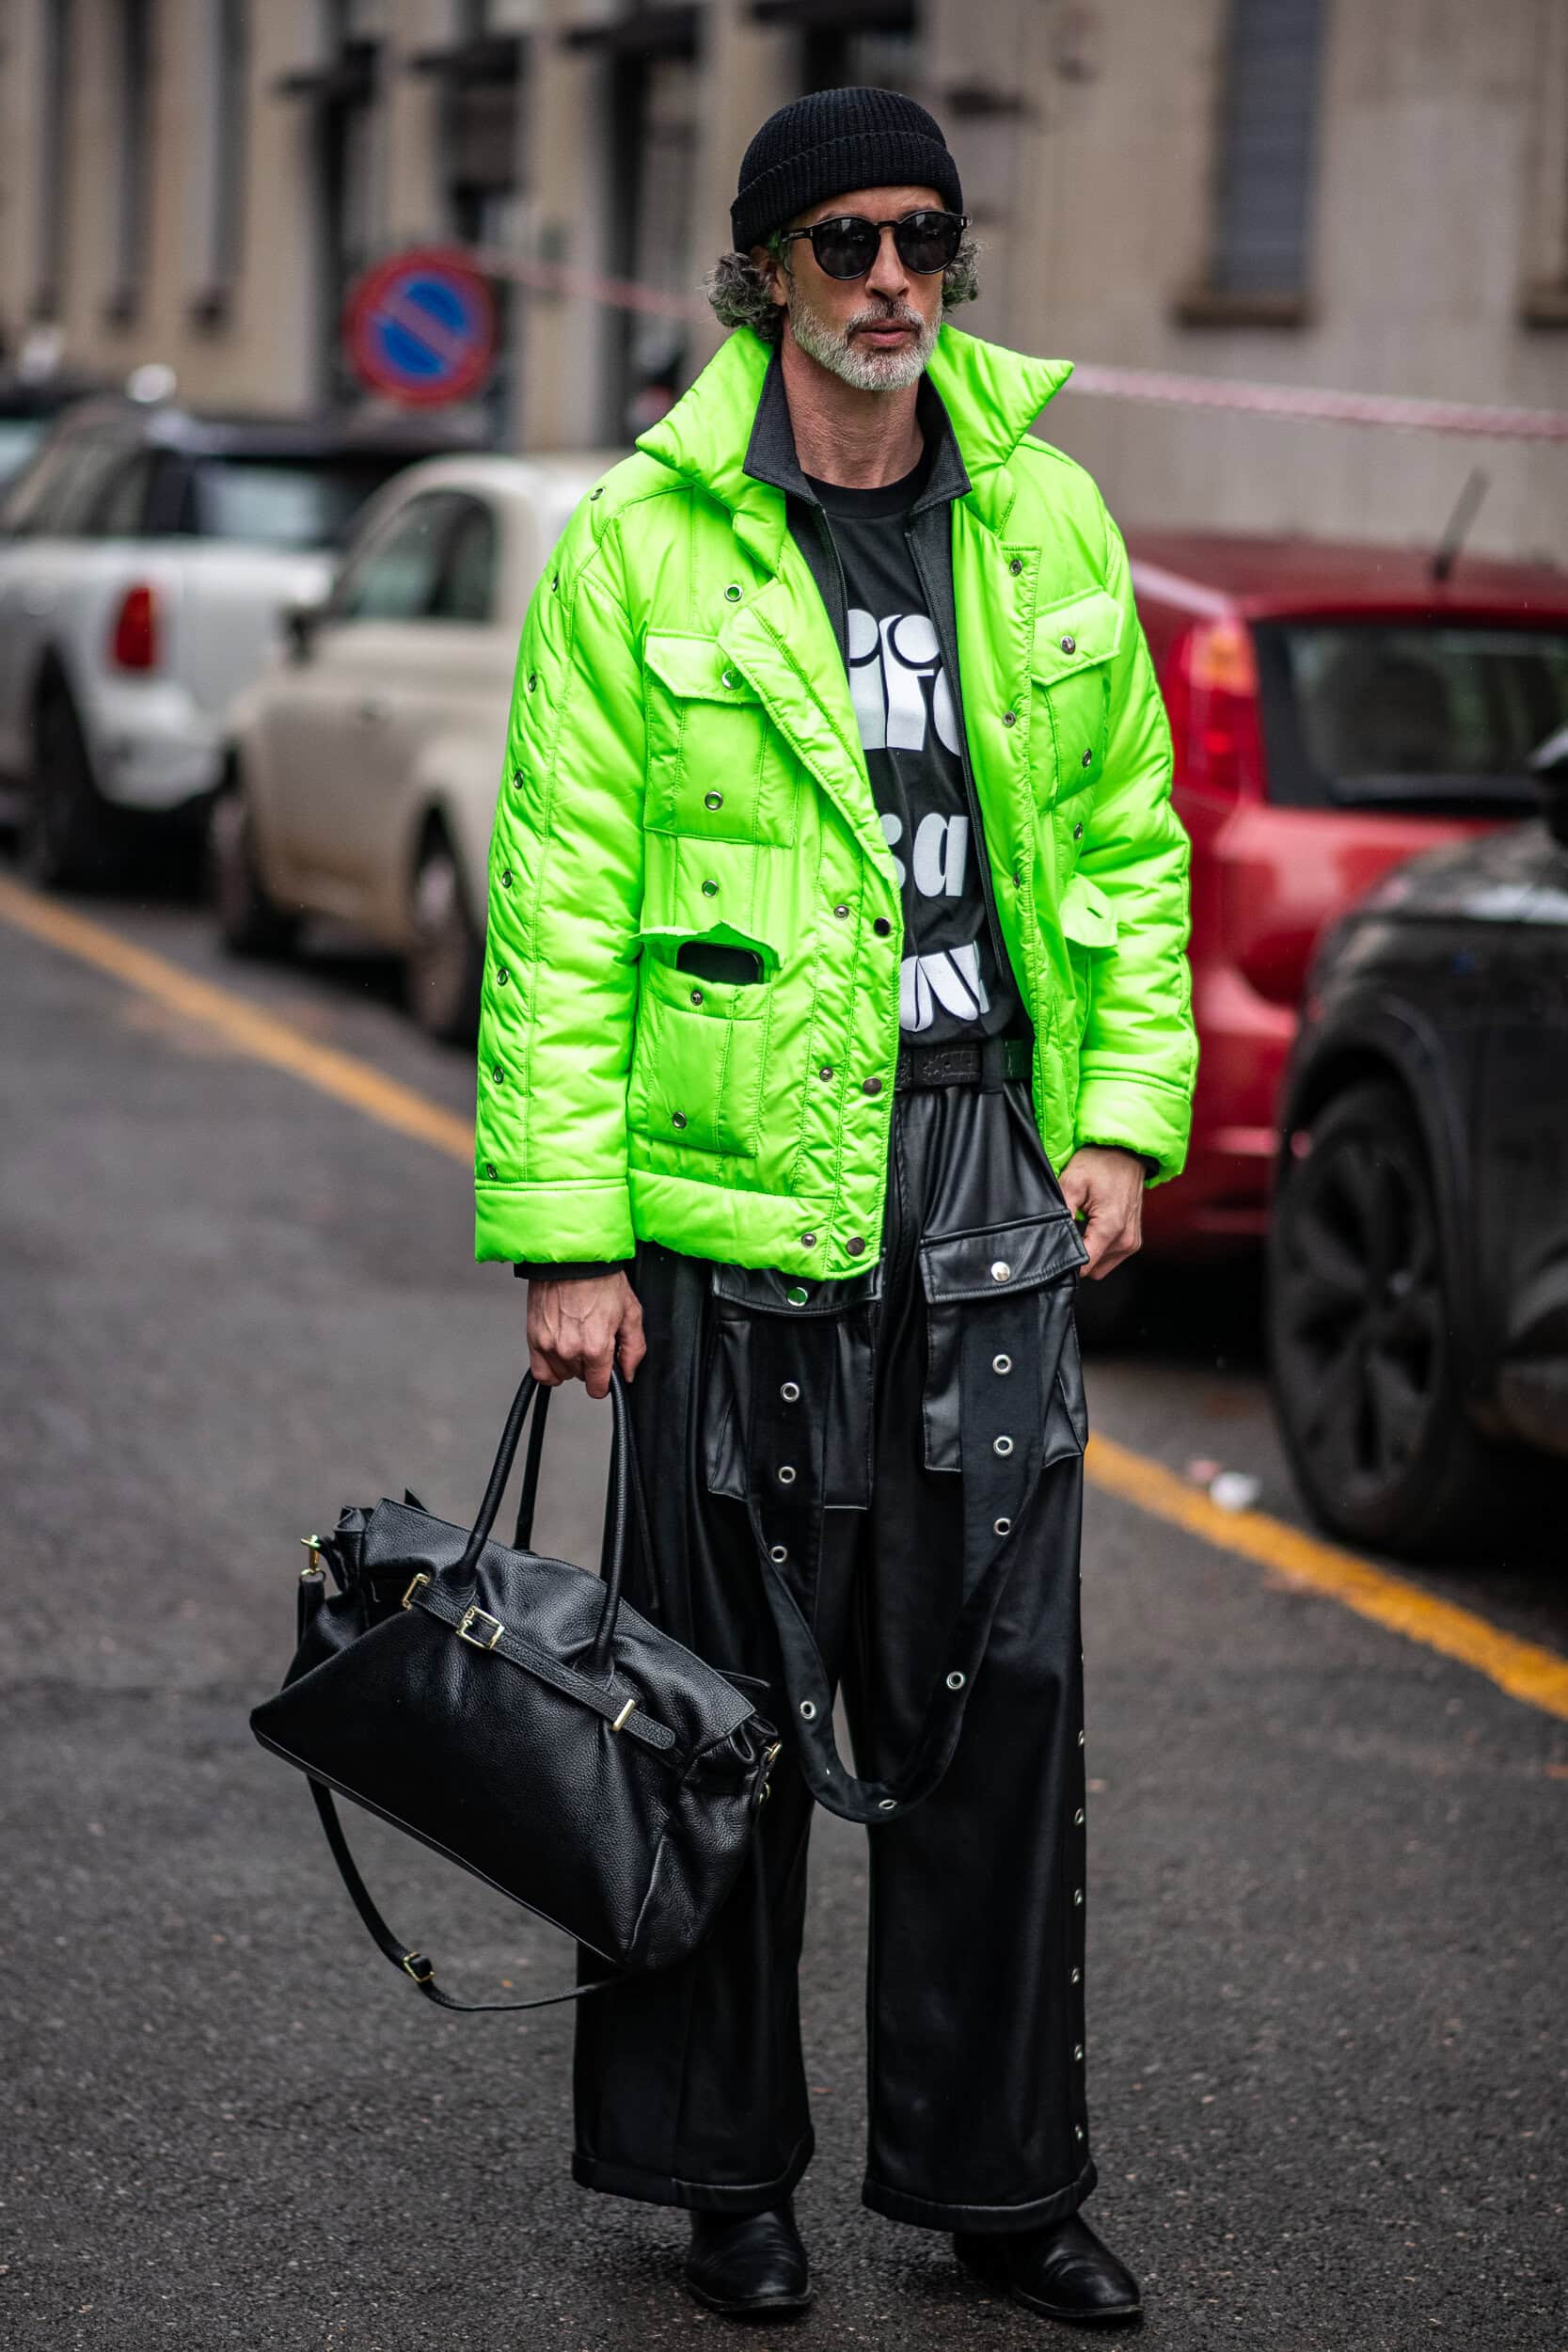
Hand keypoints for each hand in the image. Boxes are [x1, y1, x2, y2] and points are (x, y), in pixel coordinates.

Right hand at [526, 1271, 646, 1397]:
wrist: (572, 1258)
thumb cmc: (600, 1279)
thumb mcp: (631, 1312)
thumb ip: (633, 1349)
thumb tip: (629, 1373)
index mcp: (595, 1347)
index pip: (598, 1388)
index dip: (605, 1380)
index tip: (606, 1369)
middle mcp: (569, 1350)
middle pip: (581, 1378)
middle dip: (590, 1364)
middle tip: (593, 1339)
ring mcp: (549, 1345)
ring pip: (562, 1374)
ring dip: (570, 1363)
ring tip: (576, 1339)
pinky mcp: (533, 1338)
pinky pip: (540, 1372)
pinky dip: (550, 1367)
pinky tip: (559, 1353)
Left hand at [1059, 1146, 1146, 1280]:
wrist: (1126, 1152)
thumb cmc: (1100, 1163)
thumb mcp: (1072, 1183)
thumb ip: (1061, 1214)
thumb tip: (1052, 1239)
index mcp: (1111, 1228)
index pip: (1085, 1266)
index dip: (1066, 1262)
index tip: (1056, 1249)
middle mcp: (1125, 1240)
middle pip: (1092, 1269)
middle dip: (1077, 1254)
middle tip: (1070, 1228)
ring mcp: (1132, 1241)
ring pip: (1101, 1265)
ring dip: (1090, 1251)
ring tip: (1084, 1224)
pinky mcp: (1133, 1240)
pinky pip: (1110, 1257)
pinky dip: (1099, 1247)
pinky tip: (1094, 1226)